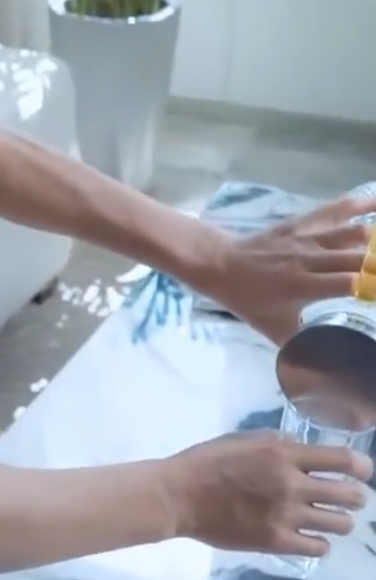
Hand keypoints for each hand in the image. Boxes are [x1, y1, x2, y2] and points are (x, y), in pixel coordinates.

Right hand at [165, 431, 372, 556]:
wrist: (177, 495)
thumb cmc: (204, 462)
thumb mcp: (241, 439)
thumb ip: (276, 442)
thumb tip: (302, 448)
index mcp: (282, 454)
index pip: (344, 460)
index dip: (362, 467)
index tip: (362, 471)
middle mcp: (291, 484)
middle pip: (350, 494)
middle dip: (355, 496)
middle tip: (346, 497)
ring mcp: (285, 515)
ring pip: (340, 523)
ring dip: (339, 520)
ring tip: (328, 519)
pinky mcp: (275, 541)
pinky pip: (319, 547)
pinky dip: (320, 542)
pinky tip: (309, 536)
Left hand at [199, 196, 375, 344]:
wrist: (220, 264)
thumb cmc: (249, 299)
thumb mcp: (272, 328)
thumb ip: (300, 347)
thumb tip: (325, 375)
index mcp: (303, 285)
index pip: (350, 283)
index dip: (375, 287)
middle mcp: (309, 258)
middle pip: (359, 257)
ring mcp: (307, 238)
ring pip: (353, 232)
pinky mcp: (304, 223)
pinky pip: (336, 210)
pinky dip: (362, 204)